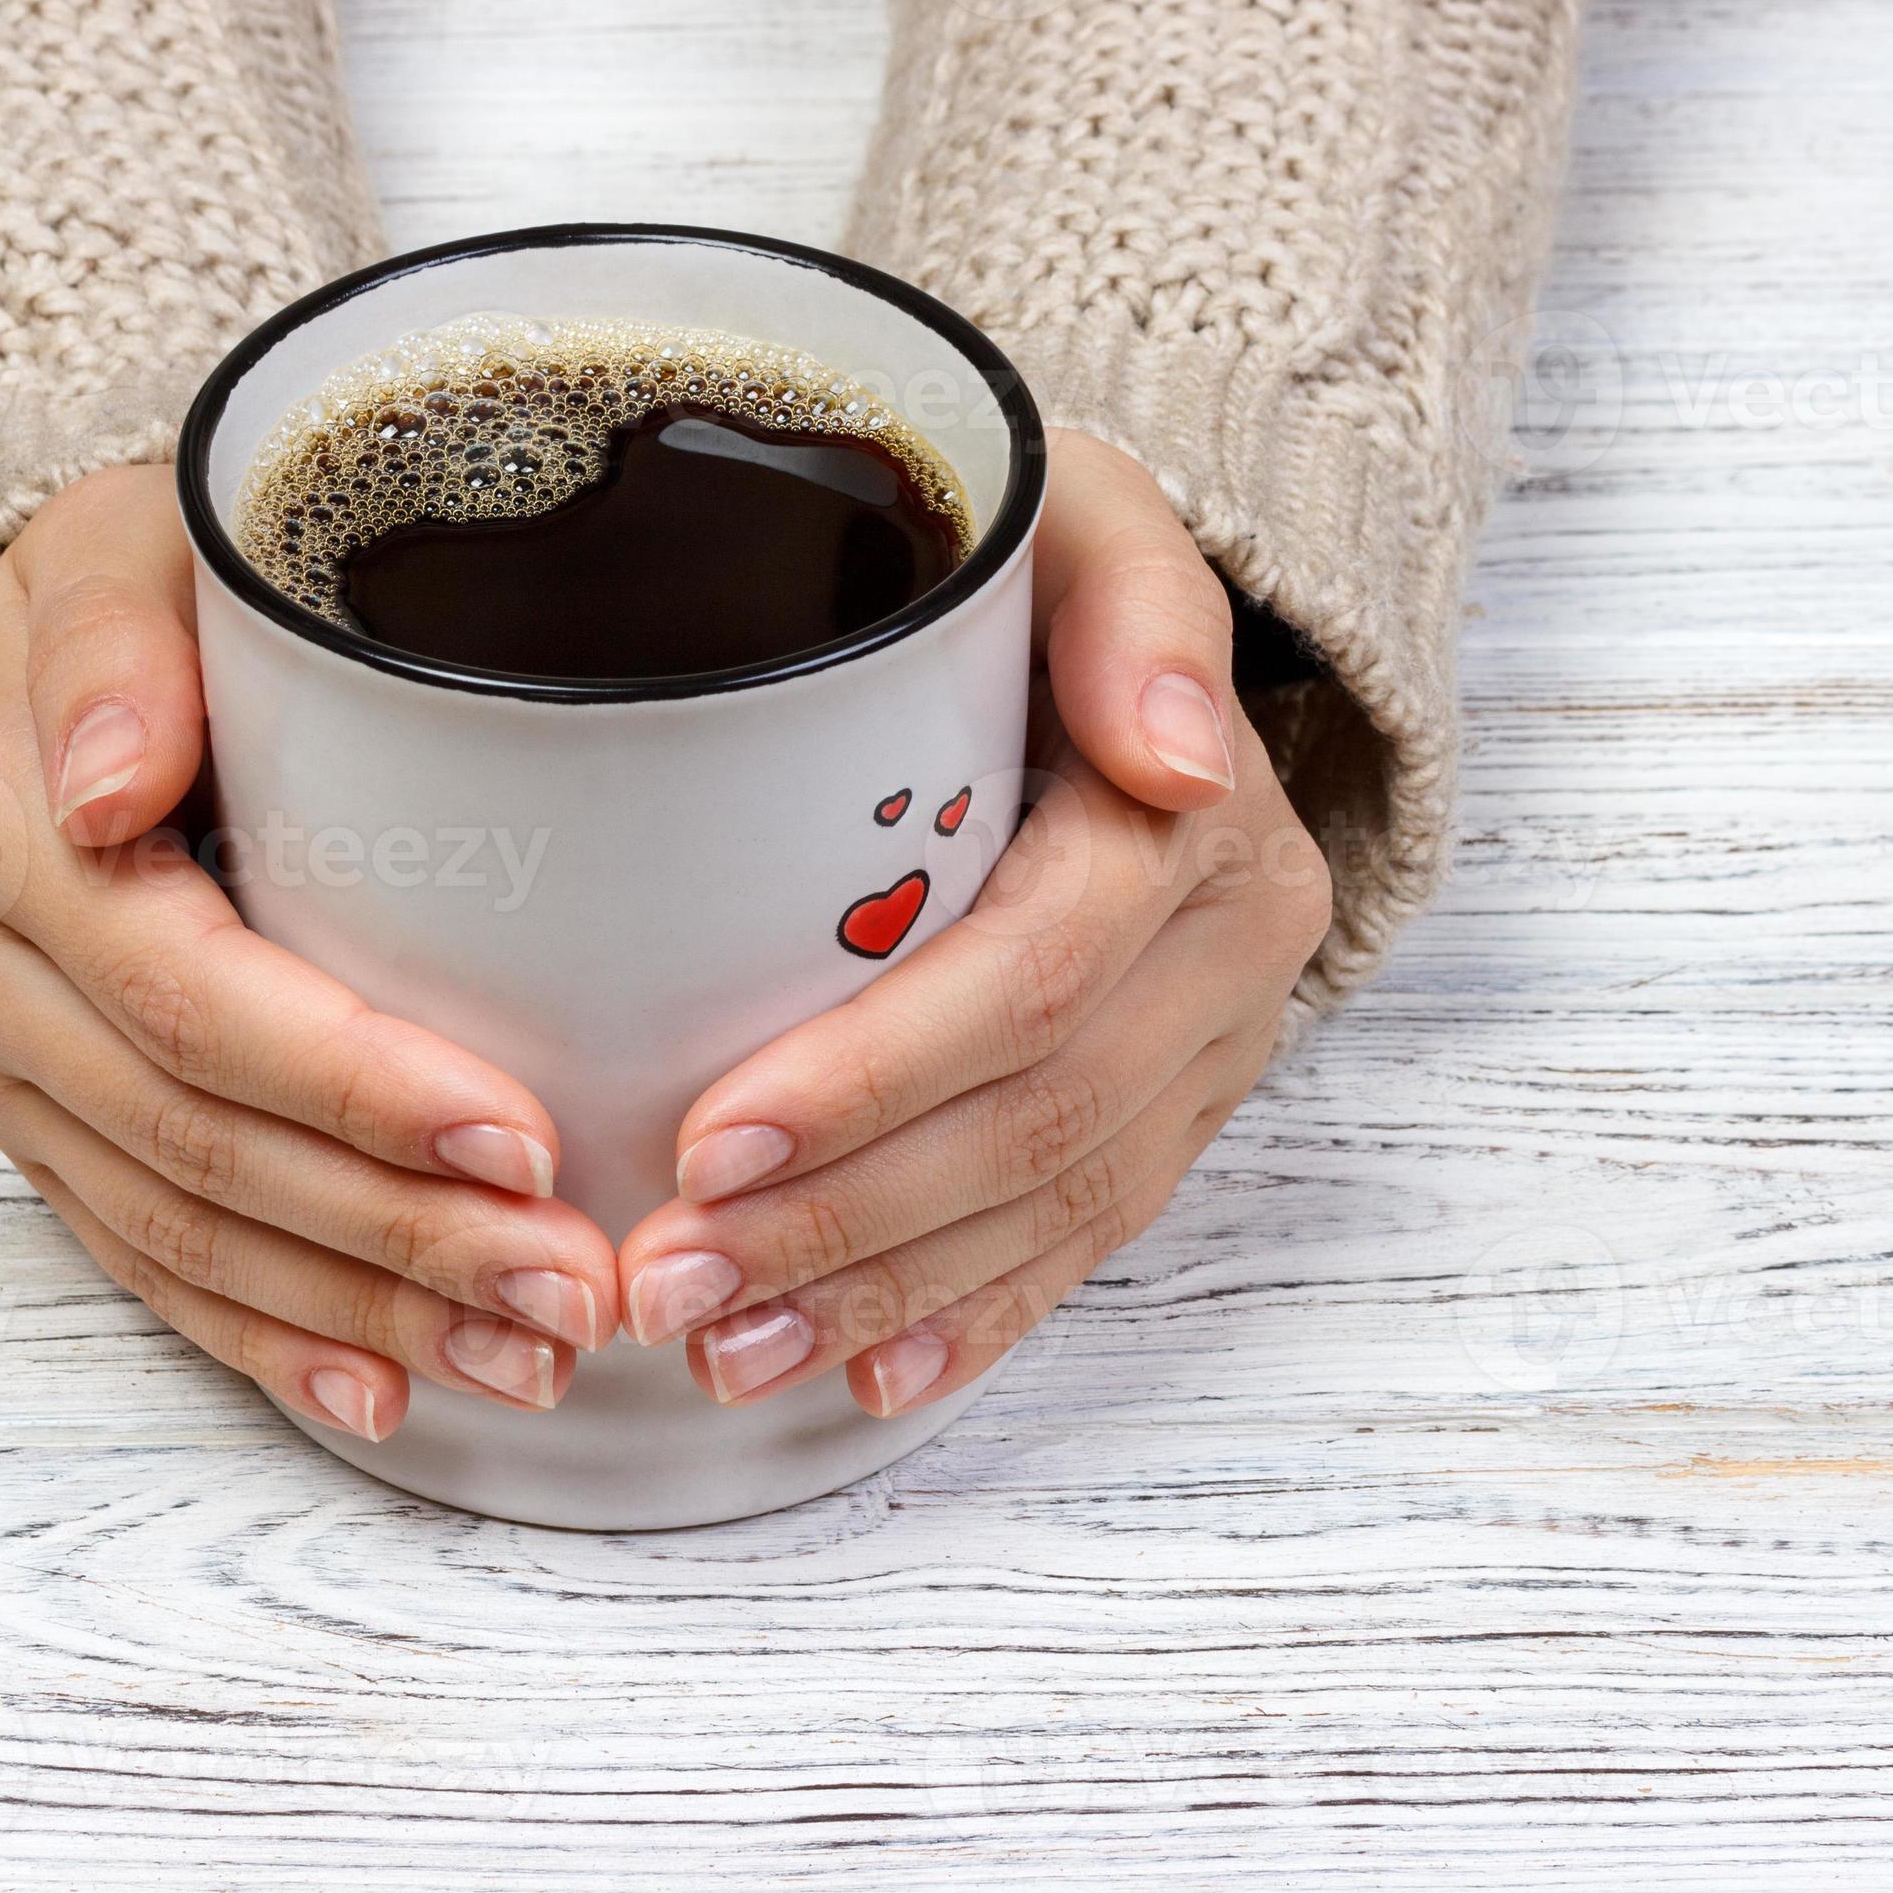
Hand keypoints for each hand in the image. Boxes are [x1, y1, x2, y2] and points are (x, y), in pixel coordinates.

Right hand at [0, 466, 617, 1446]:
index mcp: (8, 841)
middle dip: (399, 1237)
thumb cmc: (153, 574)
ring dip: (364, 1311)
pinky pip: (149, 1264)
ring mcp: (9, 1070)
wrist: (77, 628)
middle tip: (573, 1290)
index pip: (194, 1002)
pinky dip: (272, 1336)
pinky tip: (387, 1389)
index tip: (523, 1138)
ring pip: (184, 1234)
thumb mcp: (132, 545)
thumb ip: (119, 643)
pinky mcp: (49, 1127)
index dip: (356, 1088)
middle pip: (199, 1148)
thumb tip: (104, 787)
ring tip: (531, 1359)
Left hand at [616, 431, 1333, 1415]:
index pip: (1029, 981)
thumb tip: (1174, 755)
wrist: (1113, 627)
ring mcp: (1209, 1047)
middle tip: (665, 1282)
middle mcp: (1227, 954)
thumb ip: (1130, 598)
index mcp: (1197, 825)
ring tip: (719, 1351)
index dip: (872, 1079)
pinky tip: (862, 1377)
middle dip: (840, 1223)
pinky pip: (1083, 1240)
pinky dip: (969, 1316)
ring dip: (879, 1296)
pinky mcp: (1173, 1105)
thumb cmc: (1041, 563)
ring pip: (1050, 1209)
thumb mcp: (1080, 514)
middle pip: (1033, 1125)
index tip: (707, 1142)